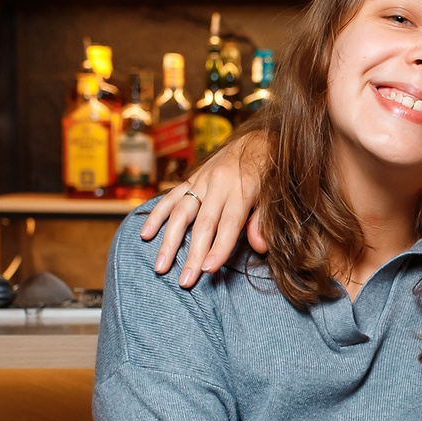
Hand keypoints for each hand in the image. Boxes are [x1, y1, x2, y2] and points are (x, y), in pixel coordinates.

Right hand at [140, 132, 269, 286]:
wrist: (258, 139)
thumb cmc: (269, 173)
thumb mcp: (275, 194)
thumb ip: (264, 220)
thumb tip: (260, 246)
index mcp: (242, 189)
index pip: (229, 224)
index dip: (219, 248)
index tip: (208, 270)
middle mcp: (218, 184)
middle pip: (203, 224)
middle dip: (192, 255)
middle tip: (184, 281)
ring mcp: (201, 180)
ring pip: (181, 213)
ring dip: (169, 241)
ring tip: (160, 266)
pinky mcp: (192, 178)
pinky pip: (171, 197)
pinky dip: (156, 215)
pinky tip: (146, 234)